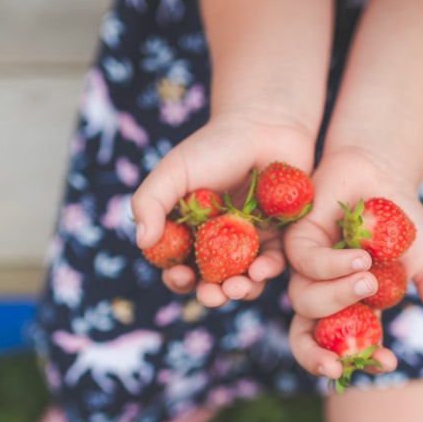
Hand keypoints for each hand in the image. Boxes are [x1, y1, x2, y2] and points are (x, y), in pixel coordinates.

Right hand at [132, 111, 314, 306]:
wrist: (264, 125)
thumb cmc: (213, 146)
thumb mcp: (173, 171)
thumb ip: (150, 202)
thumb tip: (143, 242)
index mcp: (188, 230)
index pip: (178, 266)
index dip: (178, 279)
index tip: (182, 278)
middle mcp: (217, 242)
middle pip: (211, 281)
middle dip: (211, 294)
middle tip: (214, 295)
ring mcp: (249, 243)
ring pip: (243, 279)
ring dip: (240, 290)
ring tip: (239, 287)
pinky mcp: (279, 238)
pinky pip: (273, 263)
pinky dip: (267, 271)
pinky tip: (262, 269)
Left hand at [284, 147, 422, 380]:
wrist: (384, 174)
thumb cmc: (404, 220)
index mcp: (353, 310)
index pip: (347, 350)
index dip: (363, 363)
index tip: (388, 362)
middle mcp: (324, 295)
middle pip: (305, 339)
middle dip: (315, 357)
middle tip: (335, 366)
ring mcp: (307, 270)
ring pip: (305, 302)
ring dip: (338, 296)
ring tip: (369, 278)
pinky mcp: (296, 241)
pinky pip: (304, 263)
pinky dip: (331, 265)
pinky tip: (360, 256)